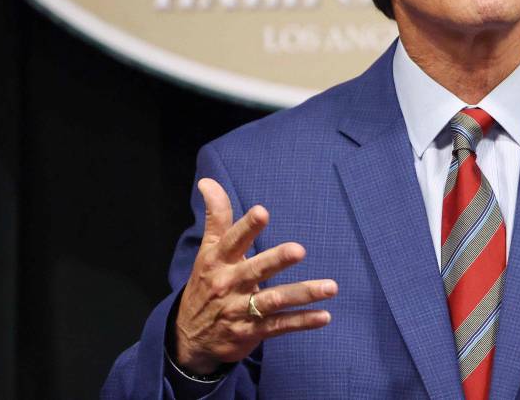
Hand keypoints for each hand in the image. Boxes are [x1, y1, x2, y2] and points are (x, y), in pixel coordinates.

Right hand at [173, 178, 338, 373]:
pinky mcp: (251, 332)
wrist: (188, 339)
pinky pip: (280, 326)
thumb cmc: (206, 284)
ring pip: (274, 300)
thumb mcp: (207, 249)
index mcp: (219, 261)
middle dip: (276, 260)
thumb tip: (207, 180)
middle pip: (255, 270)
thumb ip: (216, 216)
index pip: (233, 241)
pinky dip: (302, 321)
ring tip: (331, 287)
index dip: (247, 227)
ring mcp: (240, 310)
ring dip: (303, 293)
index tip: (262, 212)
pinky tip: (324, 316)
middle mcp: (229, 284)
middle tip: (299, 249)